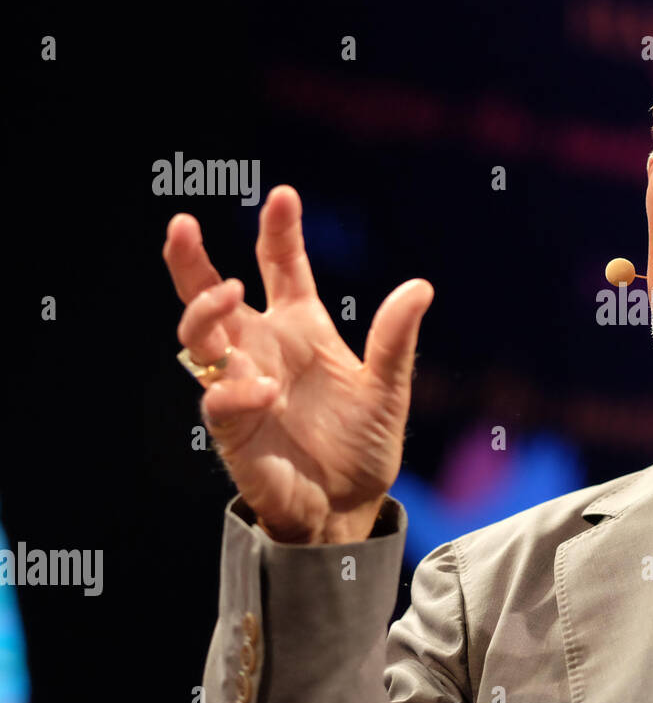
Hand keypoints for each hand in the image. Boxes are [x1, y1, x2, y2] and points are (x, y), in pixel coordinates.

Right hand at [163, 185, 433, 543]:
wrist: (349, 506)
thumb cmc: (364, 444)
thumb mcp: (388, 388)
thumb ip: (395, 339)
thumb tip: (420, 286)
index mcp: (301, 328)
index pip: (281, 267)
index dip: (279, 231)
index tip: (283, 195)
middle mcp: (263, 348)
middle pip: (213, 295)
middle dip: (192, 260)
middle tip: (183, 225)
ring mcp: (242, 384)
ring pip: (198, 337)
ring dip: (205, 312)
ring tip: (228, 293)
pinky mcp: (232, 427)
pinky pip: (218, 399)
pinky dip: (235, 389)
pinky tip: (264, 391)